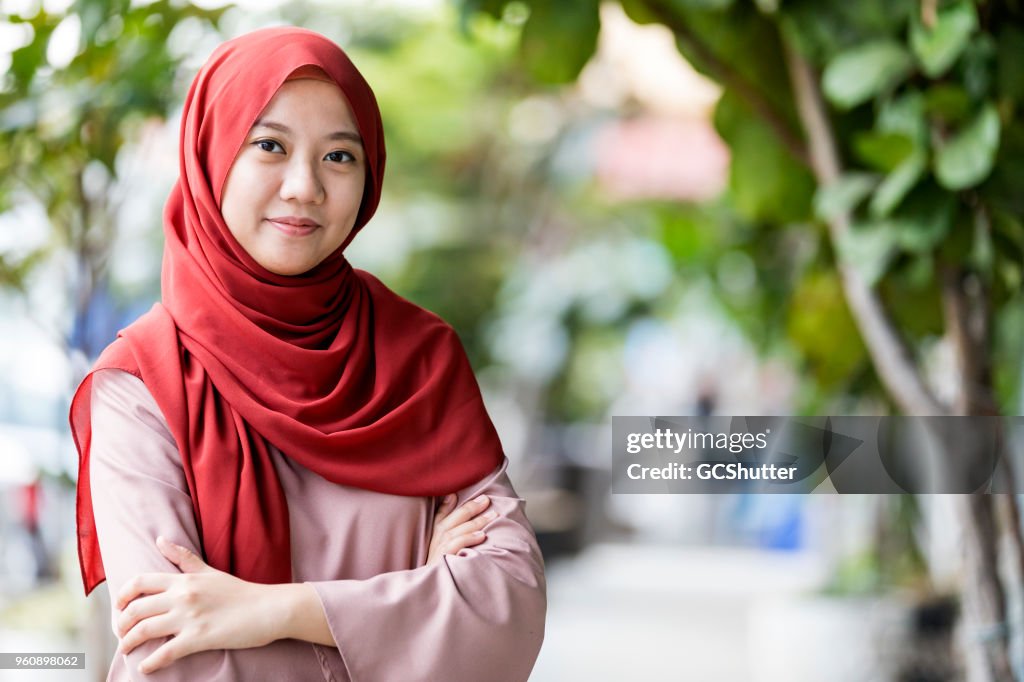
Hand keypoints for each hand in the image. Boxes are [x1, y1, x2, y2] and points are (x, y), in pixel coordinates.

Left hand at [115, 536, 283, 673]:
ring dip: (129, 643)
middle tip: (121, 633)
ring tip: (127, 650)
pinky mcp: (199, 638)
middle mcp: (183, 596)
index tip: (119, 607)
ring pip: (144, 630)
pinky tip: (145, 668)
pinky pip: (165, 652)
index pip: (140, 582)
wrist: (268, 608)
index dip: (122, 595)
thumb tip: (160, 539)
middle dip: (121, 624)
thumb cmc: (240, 591)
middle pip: (136, 609)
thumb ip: (183, 558)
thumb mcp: (209, 570)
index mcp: (184, 579)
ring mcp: (190, 617)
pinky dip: (151, 663)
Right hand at [427, 494, 496, 564]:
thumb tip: (452, 495)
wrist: (431, 588)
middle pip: (454, 518)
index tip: (476, 494)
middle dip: (472, 507)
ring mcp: (439, 549)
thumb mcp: (440, 541)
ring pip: (457, 530)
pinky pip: (456, 545)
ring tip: (492, 515)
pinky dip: (468, 538)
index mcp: (436, 533)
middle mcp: (436, 538)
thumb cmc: (439, 564)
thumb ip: (446, 518)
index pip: (443, 513)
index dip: (456, 501)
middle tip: (487, 500)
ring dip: (476, 522)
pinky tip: (481, 535)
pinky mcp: (443, 559)